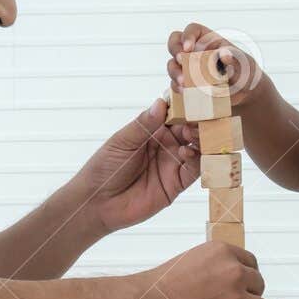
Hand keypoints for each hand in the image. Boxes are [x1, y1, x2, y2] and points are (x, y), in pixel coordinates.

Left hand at [74, 99, 200, 234]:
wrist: (98, 202)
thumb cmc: (104, 167)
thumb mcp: (122, 141)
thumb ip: (143, 124)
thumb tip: (160, 104)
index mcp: (152, 130)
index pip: (174, 113)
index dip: (184, 105)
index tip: (192, 96)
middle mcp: (166, 145)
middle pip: (190, 129)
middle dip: (196, 122)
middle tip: (197, 118)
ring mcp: (173, 163)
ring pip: (197, 148)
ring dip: (200, 139)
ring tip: (193, 135)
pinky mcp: (177, 183)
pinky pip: (195, 170)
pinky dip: (198, 160)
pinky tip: (188, 153)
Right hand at [131, 242, 268, 298]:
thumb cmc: (160, 288)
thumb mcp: (191, 263)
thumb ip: (215, 269)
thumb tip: (231, 284)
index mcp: (222, 252)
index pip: (251, 263)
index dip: (245, 278)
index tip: (240, 288)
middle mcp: (234, 272)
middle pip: (258, 285)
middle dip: (247, 296)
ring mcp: (235, 298)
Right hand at [166, 22, 264, 108]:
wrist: (244, 92)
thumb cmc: (244, 71)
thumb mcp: (243, 62)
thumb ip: (234, 57)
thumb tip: (224, 54)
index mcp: (207, 39)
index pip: (192, 30)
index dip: (187, 36)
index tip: (189, 47)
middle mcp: (194, 51)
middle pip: (175, 43)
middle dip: (175, 50)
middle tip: (181, 60)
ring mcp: (188, 68)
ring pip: (172, 65)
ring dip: (175, 72)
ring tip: (185, 82)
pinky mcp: (187, 84)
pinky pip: (176, 83)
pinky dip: (178, 87)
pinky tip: (185, 91)